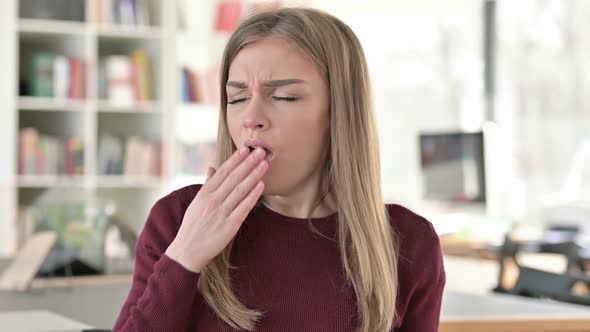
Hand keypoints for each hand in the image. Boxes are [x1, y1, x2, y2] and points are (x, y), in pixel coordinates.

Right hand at [165, 146, 268, 272]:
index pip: (222, 172)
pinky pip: (243, 208)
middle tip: (260, 151)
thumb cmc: (193, 226)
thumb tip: (212, 167)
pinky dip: (252, 196)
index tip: (245, 149)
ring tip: (264, 164)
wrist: (187, 251)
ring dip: (253, 175)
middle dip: (248, 163)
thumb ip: (207, 184)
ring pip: (240, 190)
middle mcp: (212, 201)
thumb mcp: (196, 202)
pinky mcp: (229, 226)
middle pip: (233, 178)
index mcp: (204, 194)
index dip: (235, 160)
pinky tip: (261, 185)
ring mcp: (221, 213)